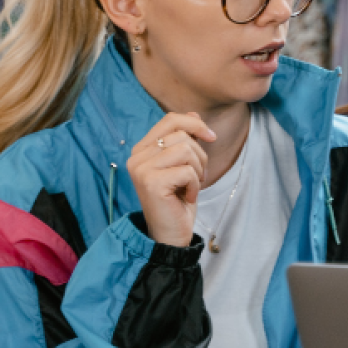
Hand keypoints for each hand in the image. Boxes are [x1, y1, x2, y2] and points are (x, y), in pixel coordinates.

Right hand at [126, 113, 216, 247]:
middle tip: (198, 176)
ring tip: (192, 186)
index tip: (211, 137)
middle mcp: (136, 157)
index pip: (169, 120)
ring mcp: (141, 169)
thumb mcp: (184, 165)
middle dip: (200, 155)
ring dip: (197, 170)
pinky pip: (186, 171)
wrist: (171, 234)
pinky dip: (194, 185)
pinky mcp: (151, 183)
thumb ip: (185, 139)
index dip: (194, 124)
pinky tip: (187, 197)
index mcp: (142, 149)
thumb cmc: (178, 200)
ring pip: (185, 150)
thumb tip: (193, 113)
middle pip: (181, 134)